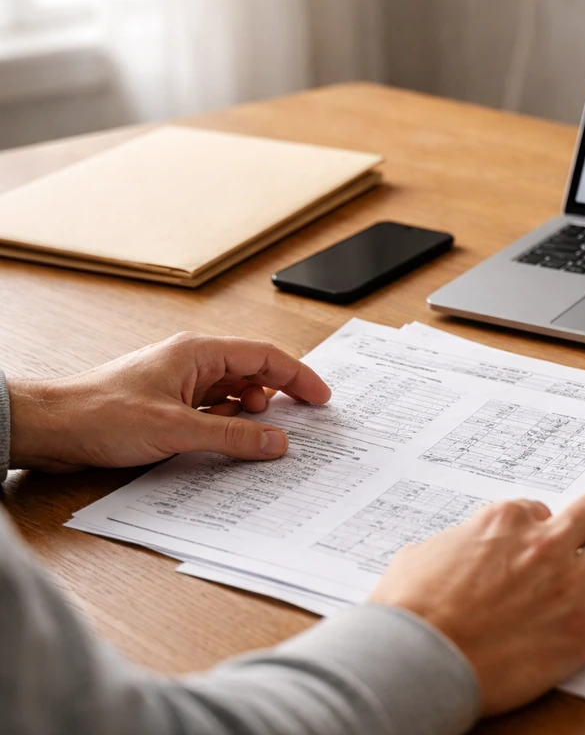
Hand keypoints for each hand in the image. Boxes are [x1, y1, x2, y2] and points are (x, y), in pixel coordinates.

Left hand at [8, 332, 330, 471]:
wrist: (50, 428)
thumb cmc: (100, 414)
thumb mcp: (177, 429)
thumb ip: (232, 437)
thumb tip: (276, 441)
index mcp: (198, 353)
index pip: (264, 357)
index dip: (298, 376)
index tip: (321, 398)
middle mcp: (191, 364)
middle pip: (252, 373)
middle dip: (278, 397)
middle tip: (302, 421)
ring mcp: (179, 385)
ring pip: (232, 395)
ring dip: (249, 415)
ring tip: (263, 438)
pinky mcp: (167, 407)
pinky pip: (211, 412)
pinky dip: (227, 426)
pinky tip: (231, 443)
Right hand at [369, 494, 584, 714]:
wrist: (415, 659)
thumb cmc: (409, 611)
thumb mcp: (422, 554)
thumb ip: (457, 543)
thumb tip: (462, 549)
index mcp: (504, 521)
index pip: (540, 509)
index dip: (539, 530)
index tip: (533, 548)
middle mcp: (543, 544)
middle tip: (583, 547)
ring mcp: (567, 584)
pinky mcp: (582, 630)